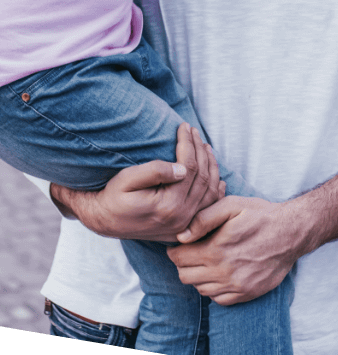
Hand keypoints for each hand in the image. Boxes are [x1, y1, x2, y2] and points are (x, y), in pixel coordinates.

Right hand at [50, 123, 225, 241]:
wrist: (103, 220)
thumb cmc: (113, 196)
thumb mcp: (127, 179)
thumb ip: (155, 172)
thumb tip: (183, 168)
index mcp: (169, 206)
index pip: (190, 167)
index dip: (189, 143)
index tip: (184, 125)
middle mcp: (181, 218)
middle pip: (202, 177)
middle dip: (200, 150)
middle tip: (194, 131)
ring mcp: (185, 225)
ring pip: (210, 192)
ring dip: (211, 167)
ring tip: (205, 147)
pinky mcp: (183, 228)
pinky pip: (208, 208)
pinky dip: (216, 191)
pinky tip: (217, 177)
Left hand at [167, 196, 298, 304]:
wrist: (291, 232)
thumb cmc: (260, 215)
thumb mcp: (232, 205)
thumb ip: (203, 219)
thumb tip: (181, 236)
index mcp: (216, 250)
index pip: (179, 259)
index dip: (175, 250)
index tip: (180, 244)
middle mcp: (224, 273)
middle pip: (185, 276)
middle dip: (183, 263)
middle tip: (191, 252)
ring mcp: (236, 286)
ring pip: (200, 289)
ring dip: (198, 276)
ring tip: (207, 261)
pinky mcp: (247, 294)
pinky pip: (218, 300)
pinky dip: (214, 289)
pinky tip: (220, 273)